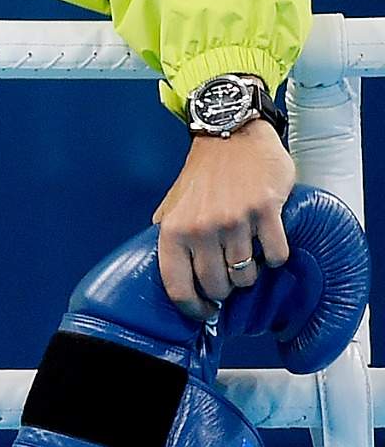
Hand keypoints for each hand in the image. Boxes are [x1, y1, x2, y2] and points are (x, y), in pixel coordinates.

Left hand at [154, 120, 295, 319]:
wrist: (232, 134)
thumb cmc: (203, 173)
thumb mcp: (173, 203)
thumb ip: (169, 235)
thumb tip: (170, 269)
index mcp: (173, 230)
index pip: (178, 287)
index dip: (193, 308)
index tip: (205, 312)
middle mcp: (201, 229)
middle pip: (217, 287)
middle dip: (226, 290)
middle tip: (230, 279)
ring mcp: (234, 221)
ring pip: (247, 276)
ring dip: (250, 274)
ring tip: (248, 258)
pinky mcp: (265, 212)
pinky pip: (276, 256)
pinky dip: (275, 257)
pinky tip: (269, 245)